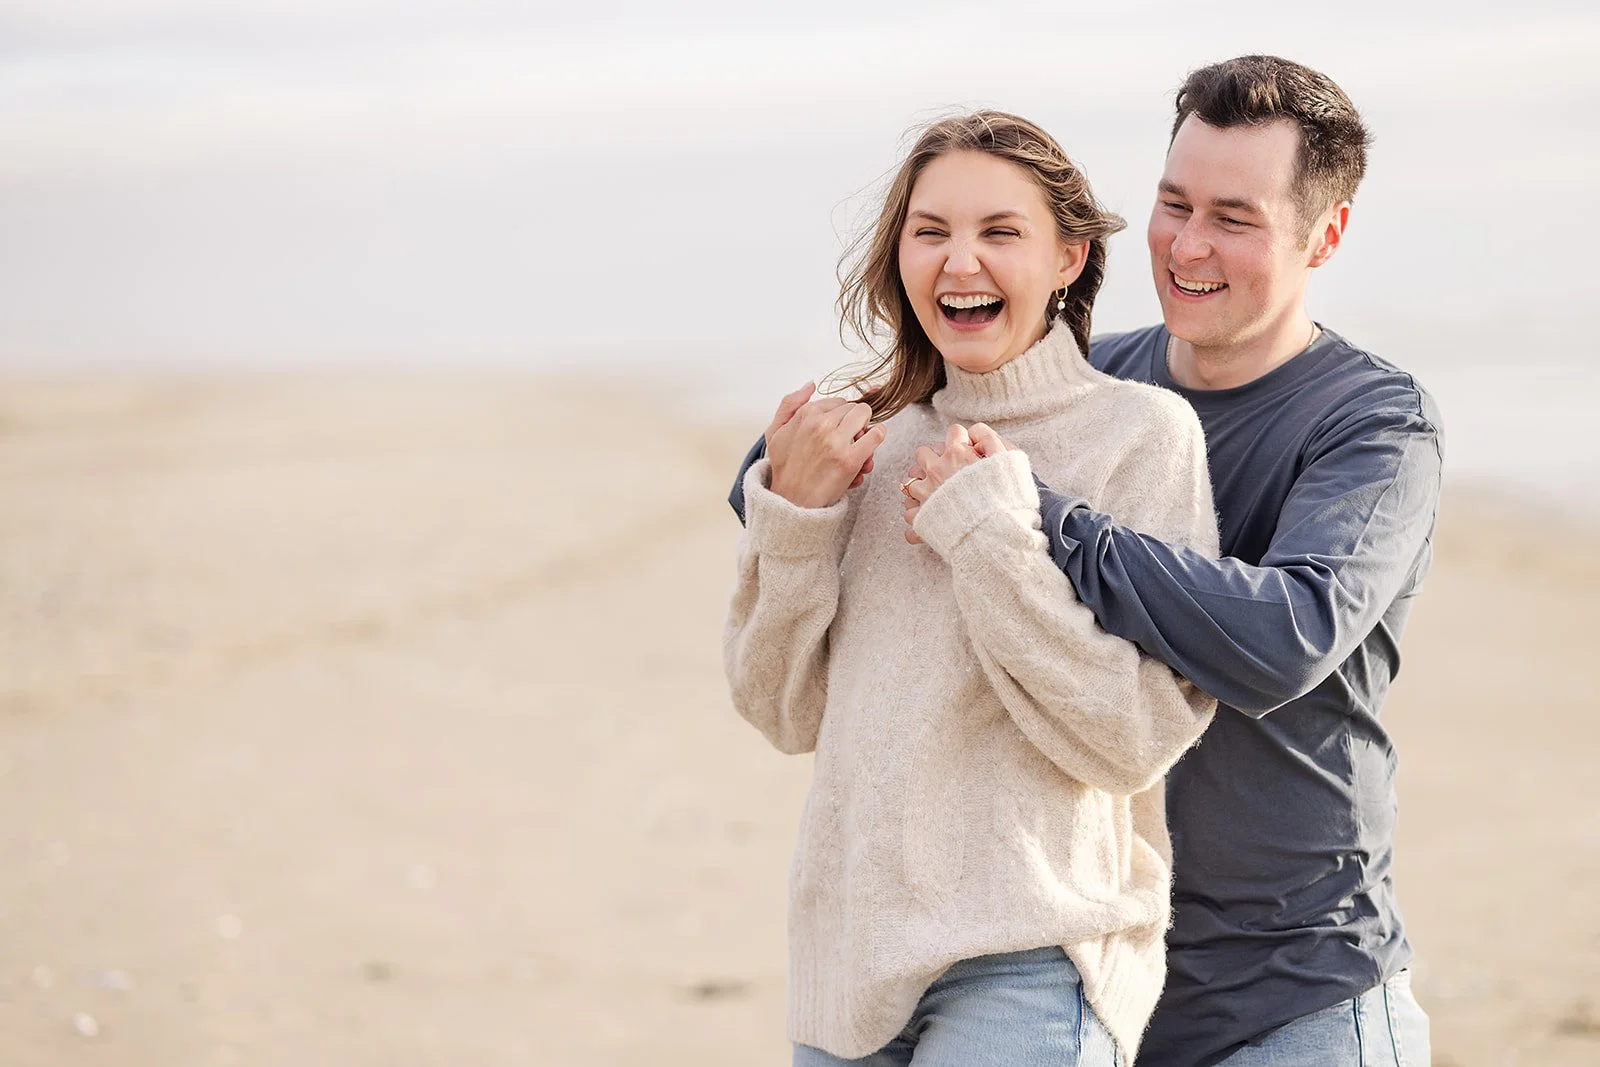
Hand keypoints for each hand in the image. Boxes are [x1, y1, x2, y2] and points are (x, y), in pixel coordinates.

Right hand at [765, 382, 886, 508]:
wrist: (790, 502)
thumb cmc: (784, 468)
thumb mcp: (774, 431)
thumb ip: (790, 403)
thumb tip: (810, 384)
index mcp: (805, 414)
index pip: (838, 402)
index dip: (841, 417)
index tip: (837, 431)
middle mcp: (820, 424)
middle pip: (854, 408)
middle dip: (854, 423)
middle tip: (848, 440)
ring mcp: (836, 441)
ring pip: (866, 416)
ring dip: (865, 430)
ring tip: (855, 449)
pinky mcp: (850, 460)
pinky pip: (877, 435)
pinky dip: (877, 438)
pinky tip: (867, 453)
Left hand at [900, 423, 1010, 543]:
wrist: (996, 532)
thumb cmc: (1006, 497)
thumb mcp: (1008, 459)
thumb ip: (990, 438)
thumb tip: (974, 432)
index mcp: (957, 454)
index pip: (953, 432)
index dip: (963, 441)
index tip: (968, 453)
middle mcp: (937, 471)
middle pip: (922, 453)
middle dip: (933, 458)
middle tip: (947, 471)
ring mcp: (926, 495)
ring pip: (909, 483)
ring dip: (920, 486)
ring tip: (934, 494)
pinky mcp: (922, 519)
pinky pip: (909, 514)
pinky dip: (917, 517)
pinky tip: (929, 517)